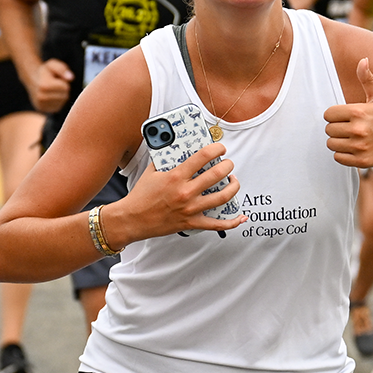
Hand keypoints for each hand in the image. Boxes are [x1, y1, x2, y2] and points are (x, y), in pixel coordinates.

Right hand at [24, 58, 73, 115]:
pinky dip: (57, 101)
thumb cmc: (45, 71)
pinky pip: (58, 107)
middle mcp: (41, 97)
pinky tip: (50, 96)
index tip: (55, 79)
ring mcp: (42, 105)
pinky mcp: (43, 110)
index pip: (66, 88)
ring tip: (52, 90)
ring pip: (62, 102)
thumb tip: (71, 78)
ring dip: (60, 95)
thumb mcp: (52, 65)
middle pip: (65, 96)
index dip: (63, 82)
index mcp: (44, 86)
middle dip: (62, 89)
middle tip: (54, 84)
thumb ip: (62, 69)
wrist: (32, 80)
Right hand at [120, 141, 244, 238]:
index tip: (220, 148)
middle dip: (227, 165)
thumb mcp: (151, 171)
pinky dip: (231, 222)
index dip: (216, 149)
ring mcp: (190, 208)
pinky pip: (217, 225)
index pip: (203, 157)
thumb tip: (175, 146)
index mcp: (176, 176)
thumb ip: (165, 158)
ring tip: (233, 181)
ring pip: (222, 197)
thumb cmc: (141, 196)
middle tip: (228, 163)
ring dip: (233, 186)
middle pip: (217, 174)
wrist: (132, 219)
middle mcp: (185, 192)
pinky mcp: (191, 222)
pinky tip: (240, 217)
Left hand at [324, 58, 372, 168]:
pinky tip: (353, 148)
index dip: (334, 115)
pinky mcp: (361, 161)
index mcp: (358, 112)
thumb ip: (367, 79)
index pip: (328, 114)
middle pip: (328, 129)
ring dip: (338, 141)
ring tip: (350, 138)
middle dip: (336, 128)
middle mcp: (357, 129)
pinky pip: (338, 157)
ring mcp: (359, 146)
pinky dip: (343, 154)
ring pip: (331, 144)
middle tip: (349, 128)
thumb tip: (363, 60)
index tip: (344, 117)